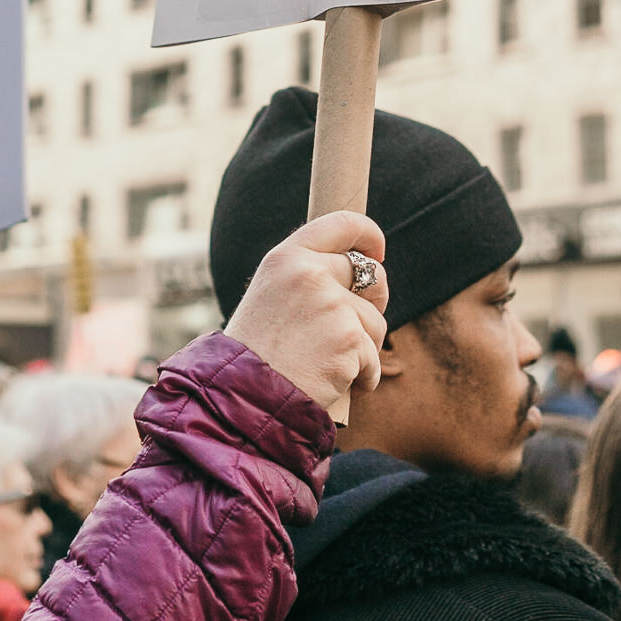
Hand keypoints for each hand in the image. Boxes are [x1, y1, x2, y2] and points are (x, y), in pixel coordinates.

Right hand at [224, 211, 387, 412]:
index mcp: (286, 257)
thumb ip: (305, 278)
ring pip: (375, 321)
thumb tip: (356, 271)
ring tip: (330, 363)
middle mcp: (309, 273)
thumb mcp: (269, 297)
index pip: (341, 223)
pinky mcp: (349, 339)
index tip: (377, 250)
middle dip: (375, 299)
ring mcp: (331, 305)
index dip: (368, 234)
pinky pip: (373, 358)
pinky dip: (362, 375)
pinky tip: (335, 383)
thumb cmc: (254, 353)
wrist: (243, 397)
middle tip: (359, 324)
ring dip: (363, 346)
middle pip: (371, 273)